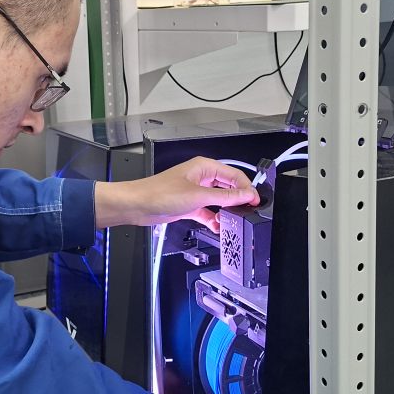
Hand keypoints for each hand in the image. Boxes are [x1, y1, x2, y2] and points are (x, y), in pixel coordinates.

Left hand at [94, 156, 258, 231]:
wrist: (138, 205)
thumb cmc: (159, 193)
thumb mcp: (198, 196)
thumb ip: (225, 196)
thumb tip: (246, 195)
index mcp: (204, 167)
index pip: (234, 175)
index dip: (247, 188)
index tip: (255, 201)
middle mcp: (201, 177)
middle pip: (228, 187)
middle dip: (238, 200)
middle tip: (249, 213)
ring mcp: (195, 192)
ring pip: (219, 201)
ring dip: (226, 211)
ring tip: (235, 221)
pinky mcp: (190, 205)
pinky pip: (208, 212)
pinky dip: (214, 219)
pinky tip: (218, 227)